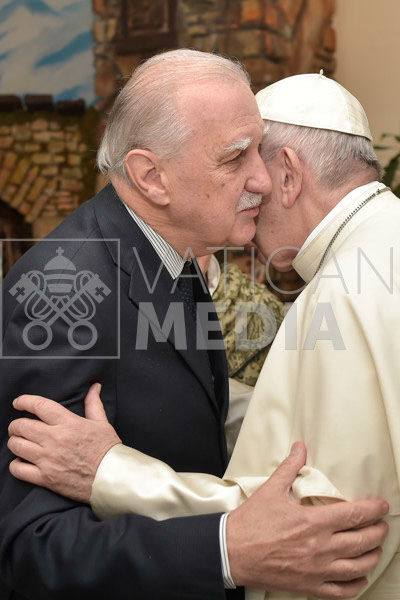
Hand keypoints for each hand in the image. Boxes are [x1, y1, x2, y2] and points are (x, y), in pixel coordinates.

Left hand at [8, 384, 120, 502]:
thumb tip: (94, 387)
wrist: (111, 477)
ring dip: (15, 442)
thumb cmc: (107, 449)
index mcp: (68, 423)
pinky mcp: (45, 478)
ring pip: (16, 445)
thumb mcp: (101, 423)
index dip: (24, 401)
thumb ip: (93, 403)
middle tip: (18, 426)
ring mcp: (48, 459)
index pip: (39, 406)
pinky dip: (16, 465)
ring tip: (19, 442)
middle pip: (22, 426)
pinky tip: (22, 461)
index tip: (18, 403)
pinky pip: (18, 469)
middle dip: (16, 425)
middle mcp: (55, 439)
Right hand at [227, 442, 388, 598]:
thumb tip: (300, 447)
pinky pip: (343, 591)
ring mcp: (317, 570)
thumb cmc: (252, 522)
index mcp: (313, 522)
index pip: (355, 514)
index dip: (374, 509)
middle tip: (382, 525)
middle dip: (378, 532)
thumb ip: (290, 467)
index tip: (382, 506)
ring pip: (358, 567)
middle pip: (363, 541)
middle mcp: (320, 547)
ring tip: (375, 547)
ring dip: (372, 556)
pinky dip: (357, 584)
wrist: (232, 552)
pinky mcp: (310, 587)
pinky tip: (359, 575)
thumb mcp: (272, 489)